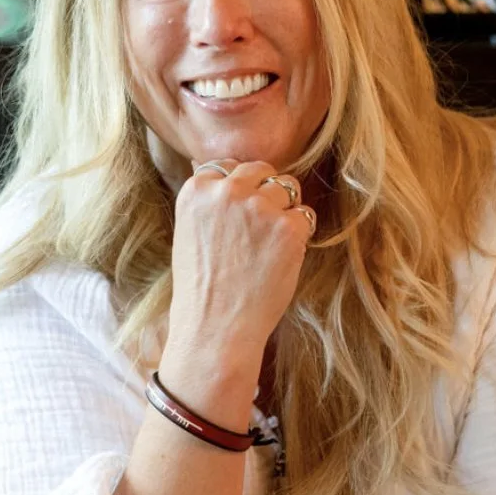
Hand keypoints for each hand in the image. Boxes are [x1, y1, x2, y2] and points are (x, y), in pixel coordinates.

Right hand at [167, 158, 315, 363]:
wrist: (215, 328)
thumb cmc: (202, 288)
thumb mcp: (189, 232)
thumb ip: (209, 202)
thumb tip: (232, 175)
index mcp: (196, 190)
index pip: (227, 166)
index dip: (237, 188)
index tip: (237, 214)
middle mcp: (226, 191)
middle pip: (260, 169)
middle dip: (265, 192)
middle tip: (260, 229)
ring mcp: (259, 207)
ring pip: (287, 188)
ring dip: (285, 211)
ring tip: (270, 245)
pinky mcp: (288, 228)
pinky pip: (305, 216)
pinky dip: (300, 235)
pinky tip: (283, 257)